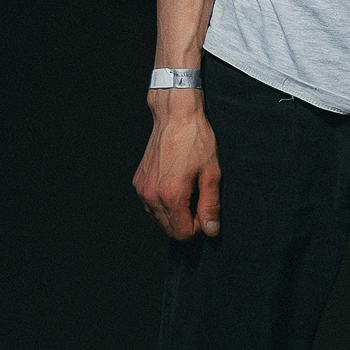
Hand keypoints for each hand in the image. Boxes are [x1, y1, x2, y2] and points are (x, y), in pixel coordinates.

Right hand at [133, 90, 221, 239]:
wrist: (175, 116)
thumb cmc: (196, 141)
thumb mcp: (211, 173)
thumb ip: (210, 205)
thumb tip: (211, 230)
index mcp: (171, 196)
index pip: (182, 233)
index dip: (198, 227)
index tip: (205, 210)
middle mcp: (152, 196)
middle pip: (169, 229)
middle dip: (186, 221)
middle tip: (199, 198)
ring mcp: (142, 190)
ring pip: (158, 219)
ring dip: (174, 213)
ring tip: (188, 189)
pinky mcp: (138, 182)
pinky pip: (150, 205)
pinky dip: (163, 203)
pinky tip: (175, 184)